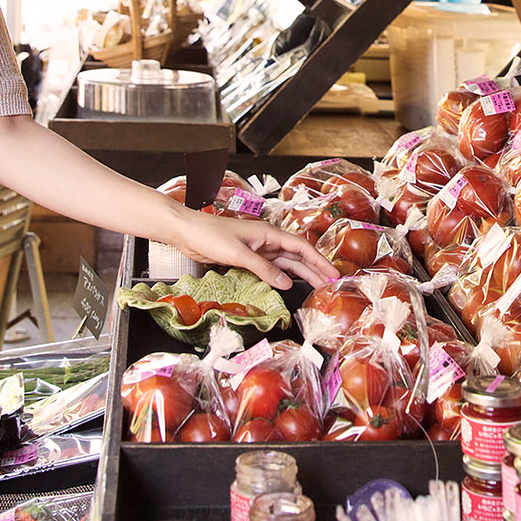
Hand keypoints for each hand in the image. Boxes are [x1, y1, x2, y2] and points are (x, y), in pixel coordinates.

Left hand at [163, 207, 336, 291]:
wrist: (187, 232)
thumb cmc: (210, 235)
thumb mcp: (239, 253)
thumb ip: (263, 269)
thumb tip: (286, 284)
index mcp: (269, 233)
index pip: (302, 248)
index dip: (319, 261)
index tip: (333, 273)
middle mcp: (267, 241)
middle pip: (297, 257)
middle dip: (315, 270)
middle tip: (331, 285)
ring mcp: (259, 250)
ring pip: (286, 264)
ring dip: (302, 275)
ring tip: (317, 288)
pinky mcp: (248, 258)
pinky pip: (271, 269)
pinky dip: (282, 278)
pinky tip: (290, 286)